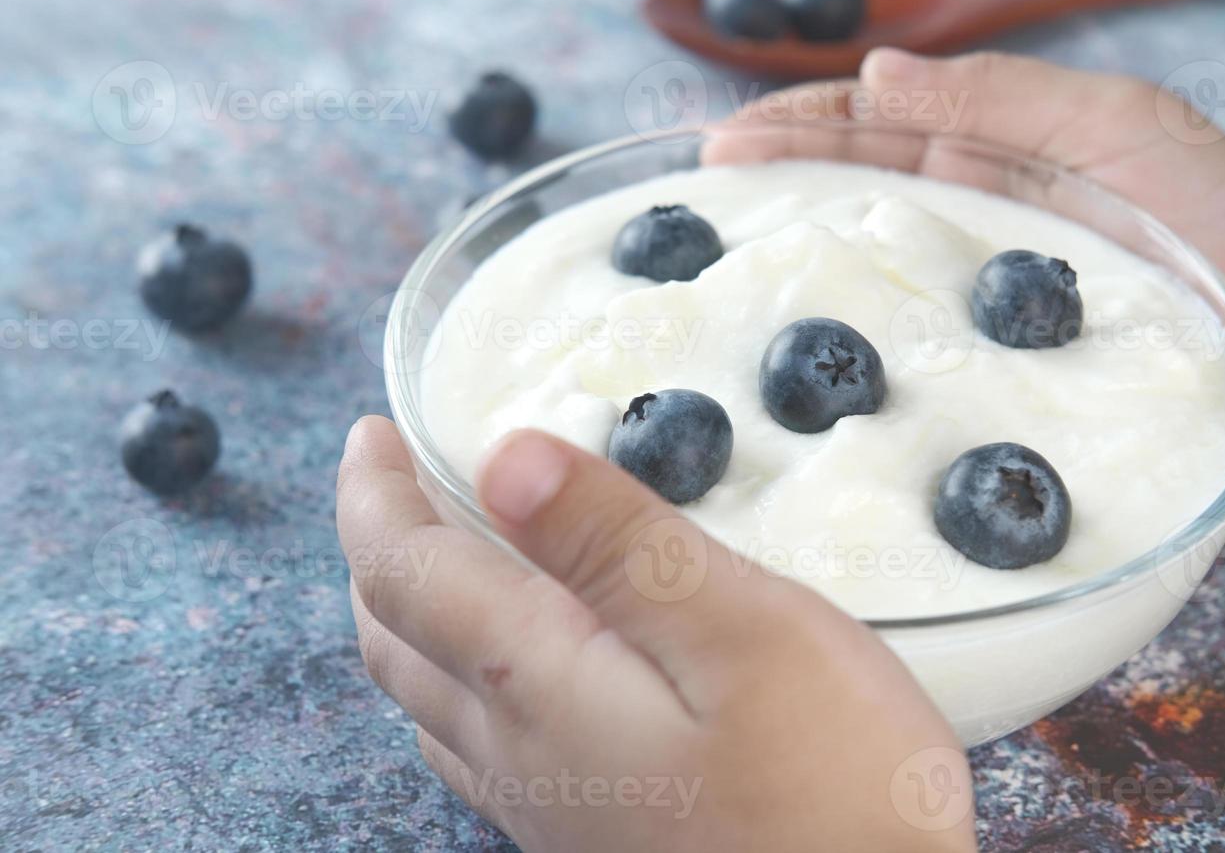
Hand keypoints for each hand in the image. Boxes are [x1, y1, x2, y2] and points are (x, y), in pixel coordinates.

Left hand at [337, 416, 976, 852]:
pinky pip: (475, 745)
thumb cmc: (830, 791)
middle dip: (380, 547)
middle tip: (398, 479)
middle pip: (397, 636)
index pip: (408, 570)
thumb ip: (620, 545)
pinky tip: (512, 669)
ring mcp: (546, 803)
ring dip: (413, 612)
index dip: (376, 491)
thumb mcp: (741, 633)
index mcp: (539, 680)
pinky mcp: (587, 833)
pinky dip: (458, 675)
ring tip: (445, 553)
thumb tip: (509, 459)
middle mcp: (517, 750)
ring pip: (426, 696)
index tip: (372, 433)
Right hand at [708, 48, 1224, 436]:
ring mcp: (973, 309)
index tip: (721, 147)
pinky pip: (917, 370)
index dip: (789, 131)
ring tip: (722, 289)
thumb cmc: (1216, 202)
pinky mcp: (997, 380)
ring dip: (793, 288)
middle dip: (766, 201)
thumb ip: (1000, 97)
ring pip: (866, 289)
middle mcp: (962, 230)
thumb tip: (878, 74)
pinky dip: (860, 374)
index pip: (864, 129)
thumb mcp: (1111, 121)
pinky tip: (810, 388)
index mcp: (981, 154)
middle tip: (694, 212)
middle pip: (845, 205)